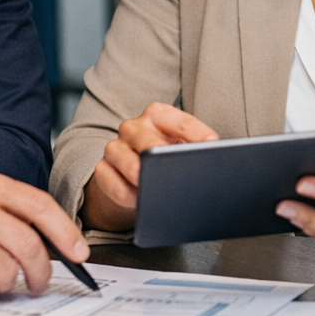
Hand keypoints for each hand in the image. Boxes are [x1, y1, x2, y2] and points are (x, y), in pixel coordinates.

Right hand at [82, 102, 219, 230]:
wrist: (130, 175)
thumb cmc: (162, 157)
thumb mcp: (179, 146)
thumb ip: (194, 146)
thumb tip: (211, 154)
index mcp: (157, 115)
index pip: (181, 122)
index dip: (198, 134)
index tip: (212, 144)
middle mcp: (133, 127)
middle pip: (150, 143)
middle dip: (163, 159)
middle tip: (175, 172)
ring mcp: (115, 147)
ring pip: (130, 165)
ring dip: (145, 181)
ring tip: (157, 192)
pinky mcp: (102, 169)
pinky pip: (114, 185)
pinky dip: (128, 196)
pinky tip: (139, 201)